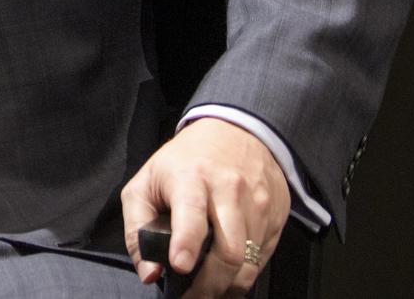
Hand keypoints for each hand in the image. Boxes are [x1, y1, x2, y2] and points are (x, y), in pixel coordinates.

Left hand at [122, 117, 290, 297]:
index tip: (179, 265)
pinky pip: (261, 260)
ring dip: (227, 288)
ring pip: (248, 263)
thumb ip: (138, 225)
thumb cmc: (185, 160)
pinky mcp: (274, 217)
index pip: (192, 212)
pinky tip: (226, 278)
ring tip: (207, 293)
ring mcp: (257, 204)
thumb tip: (149, 273)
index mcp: (191, 176)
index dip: (186, 242)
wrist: (237, 131)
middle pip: (228, 251)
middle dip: (209, 286)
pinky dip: (243, 276)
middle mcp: (229, 190)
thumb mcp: (147, 180)